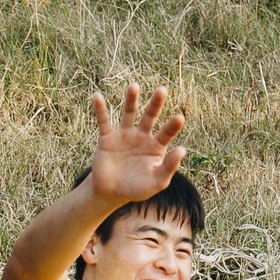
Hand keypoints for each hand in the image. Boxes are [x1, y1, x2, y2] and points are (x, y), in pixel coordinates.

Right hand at [87, 85, 185, 206]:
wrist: (110, 193)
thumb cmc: (137, 189)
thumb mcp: (156, 182)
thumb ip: (169, 167)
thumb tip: (182, 149)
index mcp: (155, 146)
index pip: (166, 133)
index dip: (172, 126)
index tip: (179, 117)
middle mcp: (141, 136)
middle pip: (150, 116)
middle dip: (155, 104)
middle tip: (162, 90)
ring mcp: (124, 135)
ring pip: (128, 113)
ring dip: (131, 100)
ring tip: (134, 86)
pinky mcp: (107, 138)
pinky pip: (104, 121)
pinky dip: (100, 109)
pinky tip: (97, 97)